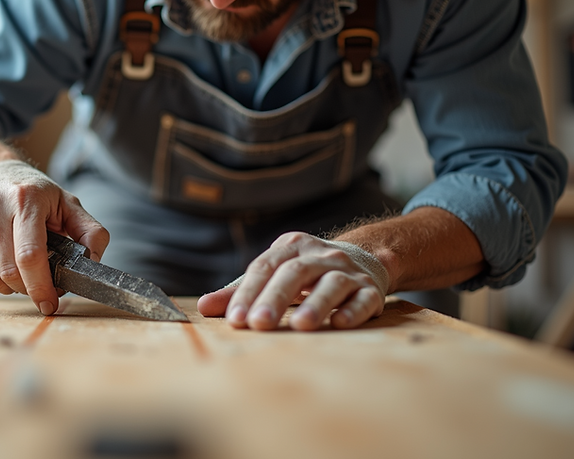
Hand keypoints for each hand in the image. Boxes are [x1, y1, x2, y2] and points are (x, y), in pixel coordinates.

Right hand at [0, 160, 108, 314]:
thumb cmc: (33, 192)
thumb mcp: (67, 203)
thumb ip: (90, 232)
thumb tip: (93, 262)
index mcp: (26, 199)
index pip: (30, 255)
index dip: (41, 286)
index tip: (50, 303)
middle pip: (11, 272)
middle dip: (29, 289)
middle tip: (41, 286)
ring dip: (11, 288)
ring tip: (23, 275)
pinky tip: (5, 266)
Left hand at [196, 232, 390, 330]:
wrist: (363, 260)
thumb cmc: (306, 274)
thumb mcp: (273, 275)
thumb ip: (240, 292)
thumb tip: (203, 307)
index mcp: (290, 247)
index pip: (264, 267)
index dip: (248, 293)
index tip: (235, 320)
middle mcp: (319, 255)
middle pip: (295, 272)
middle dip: (275, 298)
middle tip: (259, 324)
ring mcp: (346, 271)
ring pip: (331, 283)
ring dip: (316, 304)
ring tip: (300, 326)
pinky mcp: (370, 290)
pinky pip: (364, 298)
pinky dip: (352, 311)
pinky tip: (340, 324)